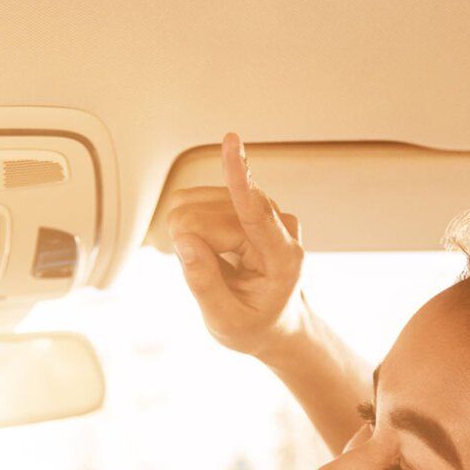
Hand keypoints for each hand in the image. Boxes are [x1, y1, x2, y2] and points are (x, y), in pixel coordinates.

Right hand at [165, 132, 307, 359]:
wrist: (275, 323)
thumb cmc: (253, 326)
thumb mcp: (226, 322)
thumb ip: (205, 284)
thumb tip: (184, 240)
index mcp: (284, 259)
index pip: (256, 212)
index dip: (239, 178)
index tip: (231, 142)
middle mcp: (279, 225)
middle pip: (209, 216)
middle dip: (191, 246)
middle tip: (205, 280)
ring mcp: (263, 209)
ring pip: (198, 205)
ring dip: (190, 239)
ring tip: (212, 269)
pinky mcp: (245, 201)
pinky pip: (198, 202)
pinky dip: (192, 230)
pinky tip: (210, 252)